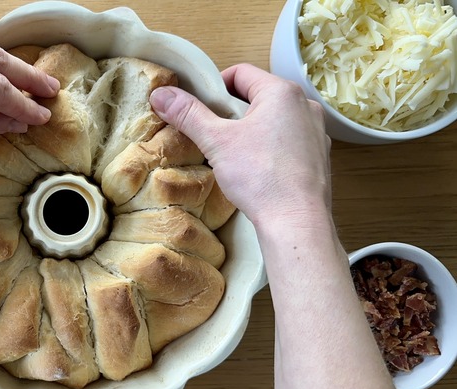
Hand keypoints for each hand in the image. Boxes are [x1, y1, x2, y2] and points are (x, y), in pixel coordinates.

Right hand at [150, 64, 330, 228]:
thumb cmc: (259, 176)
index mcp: (282, 92)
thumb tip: (160, 93)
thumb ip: (188, 114)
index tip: (201, 111)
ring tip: (234, 155)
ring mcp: (316, 132)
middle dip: (232, 112)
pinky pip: (288, 141)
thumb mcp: (216, 141)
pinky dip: (270, 148)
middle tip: (213, 135)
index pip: (240, 73)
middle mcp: (305, 105)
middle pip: (258, 96)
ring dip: (251, 130)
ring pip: (274, 119)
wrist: (296, 222)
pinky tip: (257, 171)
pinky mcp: (319, 157)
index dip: (214, 88)